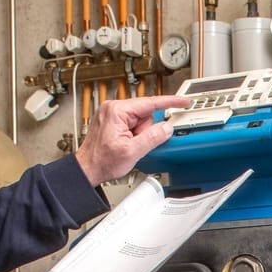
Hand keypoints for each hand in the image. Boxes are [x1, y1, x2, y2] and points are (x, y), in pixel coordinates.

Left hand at [75, 94, 191, 186]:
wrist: (88, 169)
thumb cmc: (102, 161)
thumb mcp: (132, 152)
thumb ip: (152, 138)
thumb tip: (167, 128)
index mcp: (117, 111)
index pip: (150, 103)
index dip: (169, 102)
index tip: (183, 101)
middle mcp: (113, 108)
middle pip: (146, 114)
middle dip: (146, 131)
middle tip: (135, 144)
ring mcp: (112, 114)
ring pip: (141, 121)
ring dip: (139, 135)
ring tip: (127, 145)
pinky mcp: (113, 121)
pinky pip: (134, 125)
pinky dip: (135, 135)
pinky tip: (126, 144)